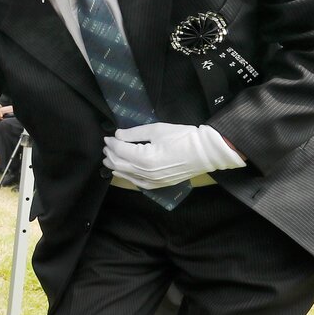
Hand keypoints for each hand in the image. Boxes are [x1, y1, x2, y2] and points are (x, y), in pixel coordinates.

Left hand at [103, 122, 244, 188]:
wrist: (206, 152)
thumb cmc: (183, 137)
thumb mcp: (157, 129)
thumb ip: (134, 133)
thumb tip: (117, 135)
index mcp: (144, 159)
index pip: (119, 150)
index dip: (111, 142)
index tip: (108, 136)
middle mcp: (145, 173)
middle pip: (119, 164)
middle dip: (110, 154)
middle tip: (107, 146)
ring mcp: (153, 181)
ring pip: (126, 175)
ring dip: (115, 165)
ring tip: (109, 157)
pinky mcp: (159, 184)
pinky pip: (138, 183)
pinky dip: (128, 177)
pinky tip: (123, 172)